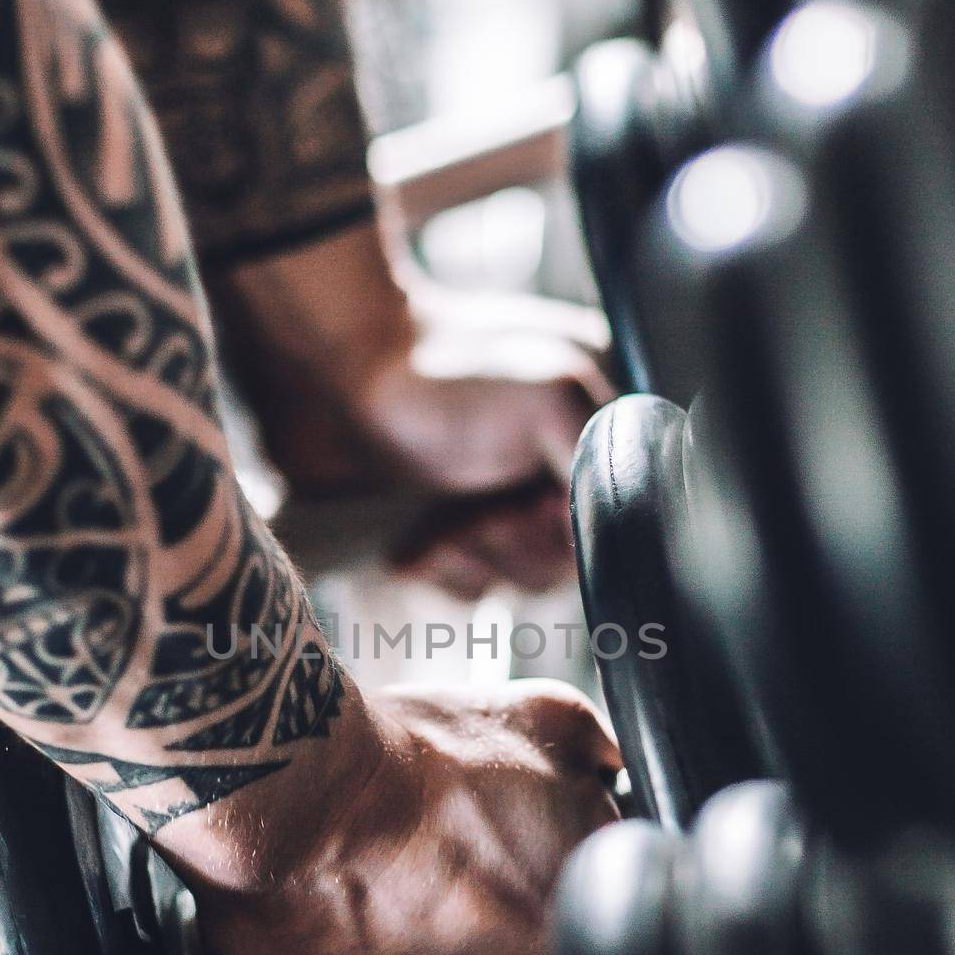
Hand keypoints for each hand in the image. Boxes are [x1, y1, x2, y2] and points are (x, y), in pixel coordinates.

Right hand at [180, 679, 621, 954]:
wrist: (294, 805)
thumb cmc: (410, 766)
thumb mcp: (545, 720)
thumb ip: (598, 760)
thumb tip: (608, 772)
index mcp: (588, 934)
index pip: (598, 920)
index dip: (553, 878)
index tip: (519, 854)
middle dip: (502, 925)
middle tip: (454, 867)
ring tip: (397, 892)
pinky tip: (362, 928)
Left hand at [208, 218, 614, 598]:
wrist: (342, 368)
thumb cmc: (445, 372)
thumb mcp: (551, 398)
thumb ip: (597, 462)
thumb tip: (603, 527)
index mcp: (591, 435)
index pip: (611, 524)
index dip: (570, 532)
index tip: (532, 503)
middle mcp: (548, 472)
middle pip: (560, 564)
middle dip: (513, 546)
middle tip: (482, 512)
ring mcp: (494, 503)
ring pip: (508, 582)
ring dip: (471, 561)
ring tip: (439, 524)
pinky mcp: (444, 530)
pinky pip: (460, 586)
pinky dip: (436, 570)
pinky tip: (411, 543)